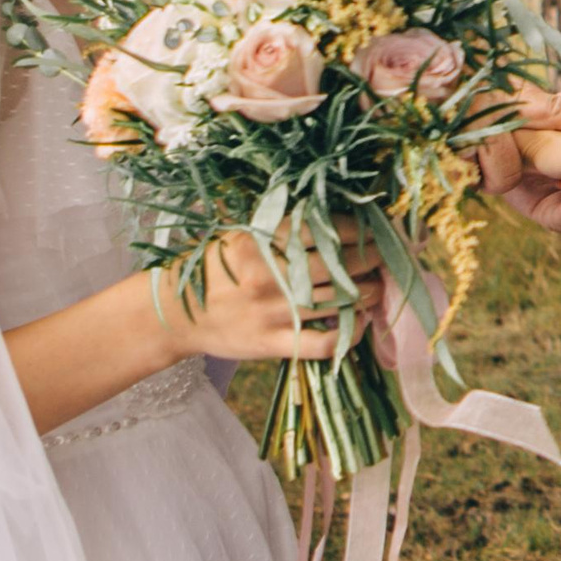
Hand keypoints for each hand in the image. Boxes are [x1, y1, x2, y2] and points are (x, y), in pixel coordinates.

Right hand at [174, 222, 382, 362]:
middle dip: (369, 260)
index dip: (354, 230)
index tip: (371, 229)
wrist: (175, 315)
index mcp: (259, 243)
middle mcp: (268, 275)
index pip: (320, 230)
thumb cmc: (212, 271)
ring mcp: (271, 312)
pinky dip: (349, 335)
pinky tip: (360, 324)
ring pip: (336, 302)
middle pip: (336, 266)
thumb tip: (326, 216)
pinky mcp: (271, 343)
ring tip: (377, 288)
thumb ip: (277, 229)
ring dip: (366, 294)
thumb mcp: (237, 238)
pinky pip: (322, 343)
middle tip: (384, 257)